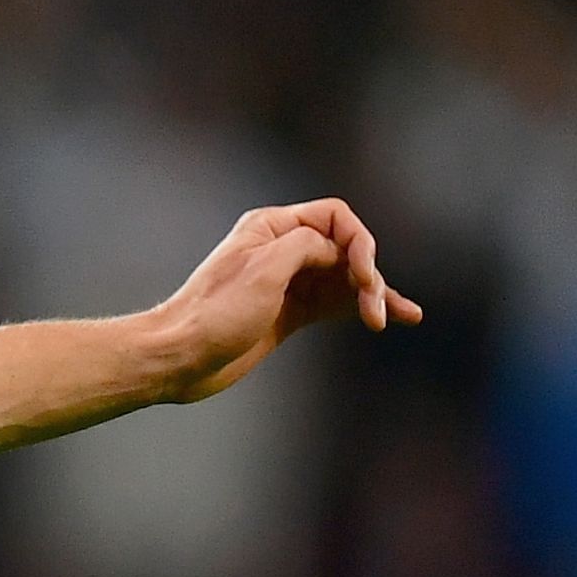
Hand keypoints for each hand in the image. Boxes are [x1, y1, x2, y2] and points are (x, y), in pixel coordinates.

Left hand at [142, 199, 420, 404]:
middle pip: (345, 248)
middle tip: (374, 309)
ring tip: (391, 317)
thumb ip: (307, 246)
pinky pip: (336, 303)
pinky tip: (396, 316)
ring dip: (372, 294)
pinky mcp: (291, 312)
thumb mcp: (264, 269)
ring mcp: (289, 282)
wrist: (180, 358)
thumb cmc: (214, 313)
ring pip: (345, 278)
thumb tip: (336, 252)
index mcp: (272, 227)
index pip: (335, 218)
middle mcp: (283, 249)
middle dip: (367, 275)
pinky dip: (363, 307)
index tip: (362, 277)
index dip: (358, 243)